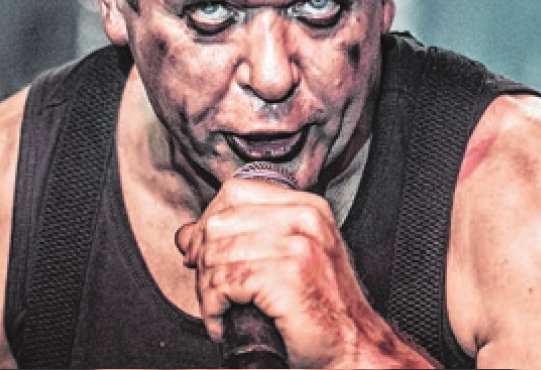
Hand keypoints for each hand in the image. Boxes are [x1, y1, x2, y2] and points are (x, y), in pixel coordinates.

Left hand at [175, 177, 411, 367]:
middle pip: (218, 222)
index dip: (209, 224)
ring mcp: (298, 244)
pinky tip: (225, 322)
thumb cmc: (321, 312)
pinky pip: (223, 282)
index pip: (234, 192)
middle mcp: (305, 219)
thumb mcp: (282, 263)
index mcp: (306, 208)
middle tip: (213, 292)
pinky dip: (213, 308)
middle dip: (203, 261)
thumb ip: (237, 240)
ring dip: (207, 290)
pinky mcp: (287, 274)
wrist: (354, 348)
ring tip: (221, 311)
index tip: (204, 255)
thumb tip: (186, 235)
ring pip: (215, 254)